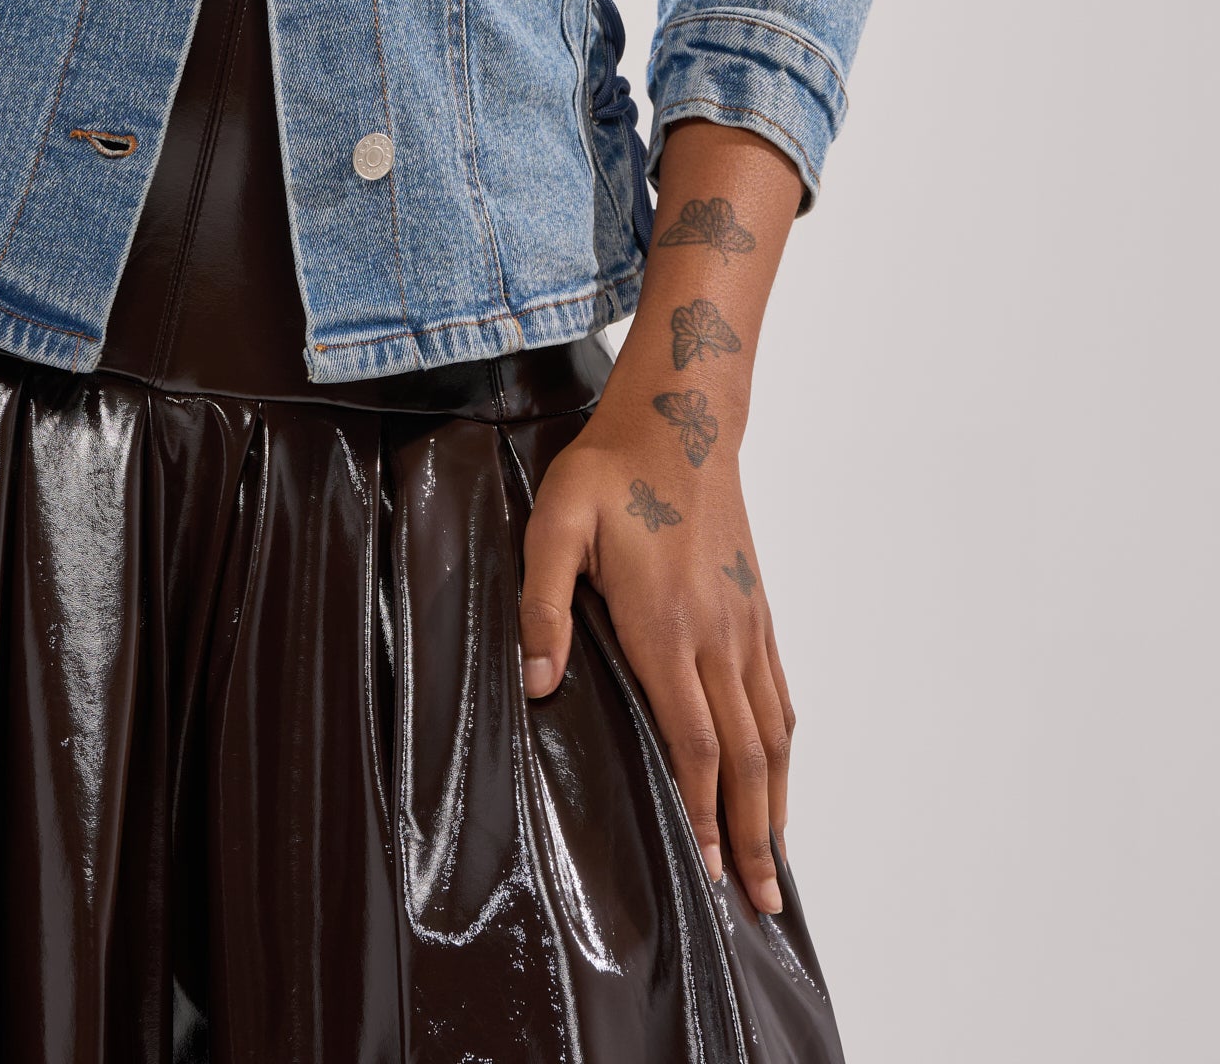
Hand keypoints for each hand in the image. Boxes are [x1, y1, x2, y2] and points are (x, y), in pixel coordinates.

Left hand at [519, 392, 792, 913]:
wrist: (680, 420)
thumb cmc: (607, 471)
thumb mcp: (554, 524)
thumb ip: (542, 605)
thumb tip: (539, 684)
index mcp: (667, 626)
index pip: (694, 740)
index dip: (703, 810)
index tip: (710, 870)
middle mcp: (718, 636)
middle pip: (746, 757)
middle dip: (753, 835)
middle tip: (760, 904)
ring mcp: (746, 624)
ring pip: (772, 732)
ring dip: (777, 804)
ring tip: (777, 865)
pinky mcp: (757, 609)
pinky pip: (779, 694)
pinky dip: (785, 748)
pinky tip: (780, 775)